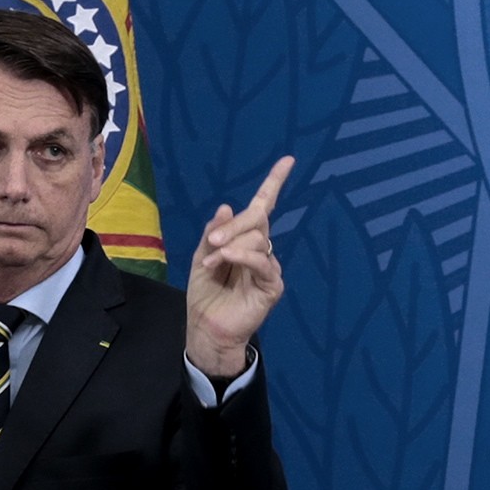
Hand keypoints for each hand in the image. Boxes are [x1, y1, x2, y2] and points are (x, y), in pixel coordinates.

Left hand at [185, 156, 292, 377]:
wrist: (207, 329)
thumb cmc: (205, 295)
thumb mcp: (201, 257)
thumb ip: (213, 233)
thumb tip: (226, 207)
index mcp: (245, 241)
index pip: (263, 208)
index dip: (274, 184)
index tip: (288, 161)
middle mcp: (261, 250)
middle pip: (257, 220)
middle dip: (234, 225)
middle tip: (212, 242)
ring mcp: (268, 268)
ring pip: (258, 239)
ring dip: (230, 247)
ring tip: (211, 262)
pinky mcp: (272, 286)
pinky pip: (263, 262)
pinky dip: (242, 257)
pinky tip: (226, 259)